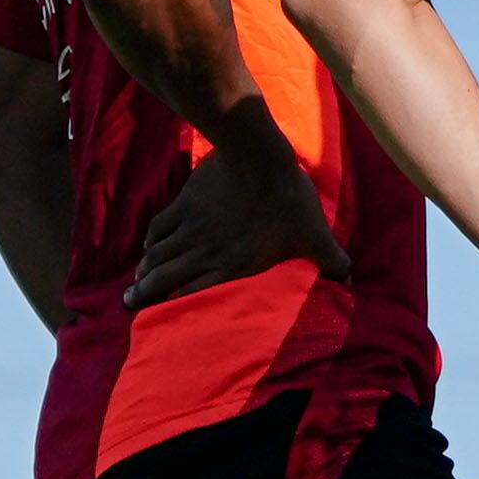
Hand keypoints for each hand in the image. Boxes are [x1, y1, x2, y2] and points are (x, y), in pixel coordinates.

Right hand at [129, 141, 345, 307]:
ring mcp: (192, 227)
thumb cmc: (289, 200)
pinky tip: (149, 247)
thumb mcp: (314, 234)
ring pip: (159, 255)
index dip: (176, 309)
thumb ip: (330, 260)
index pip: (197, 295)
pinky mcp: (185, 202)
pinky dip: (152, 240)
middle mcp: (206, 251)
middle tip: (129, 306)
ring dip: (144, 272)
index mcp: (233, 265)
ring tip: (131, 287)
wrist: (258, 156)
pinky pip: (160, 226)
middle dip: (147, 294)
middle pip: (168, 277)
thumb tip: (349, 279)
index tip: (162, 322)